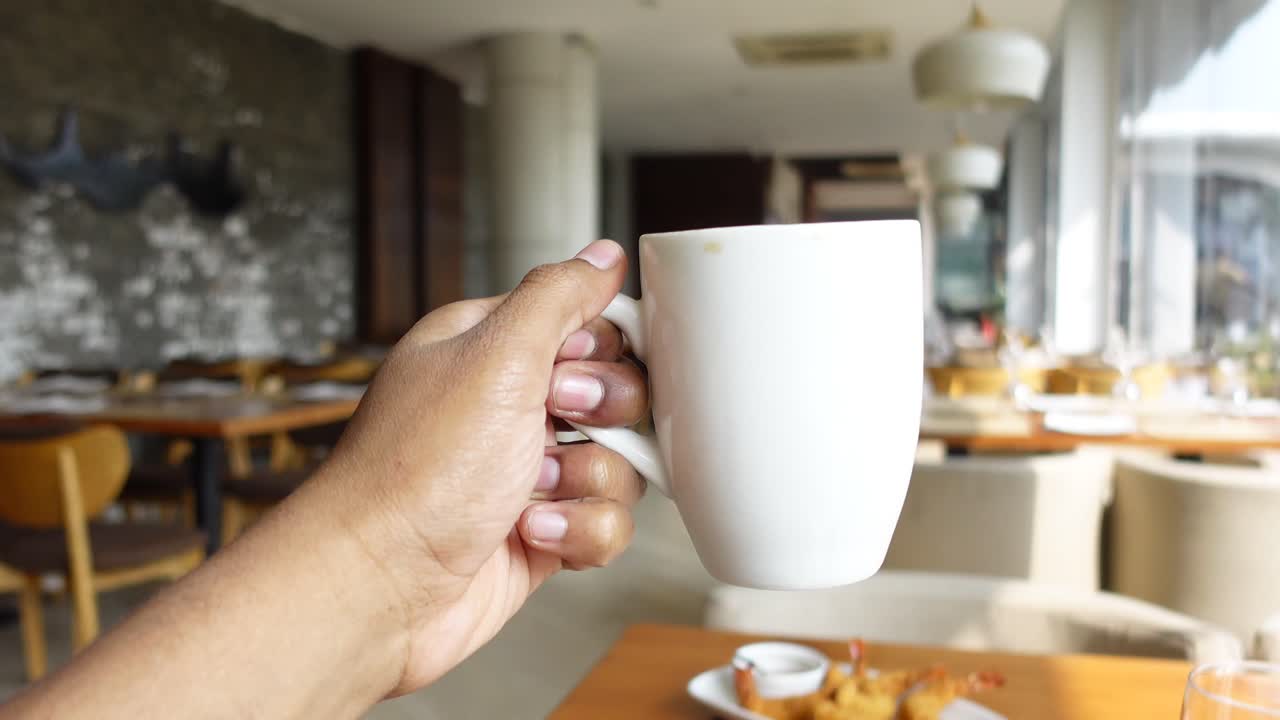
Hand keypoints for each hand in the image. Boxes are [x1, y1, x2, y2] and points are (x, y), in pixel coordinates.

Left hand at [310, 240, 647, 695]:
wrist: (381, 586)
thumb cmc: (416, 473)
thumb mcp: (495, 356)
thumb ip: (558, 297)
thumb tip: (602, 256)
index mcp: (491, 349)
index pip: (588, 325)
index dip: (601, 351)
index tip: (572, 370)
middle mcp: (509, 406)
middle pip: (618, 397)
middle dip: (601, 420)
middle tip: (554, 426)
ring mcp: (526, 472)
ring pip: (621, 464)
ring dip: (587, 483)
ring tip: (530, 492)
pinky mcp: (542, 532)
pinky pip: (606, 523)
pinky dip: (579, 532)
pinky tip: (531, 534)